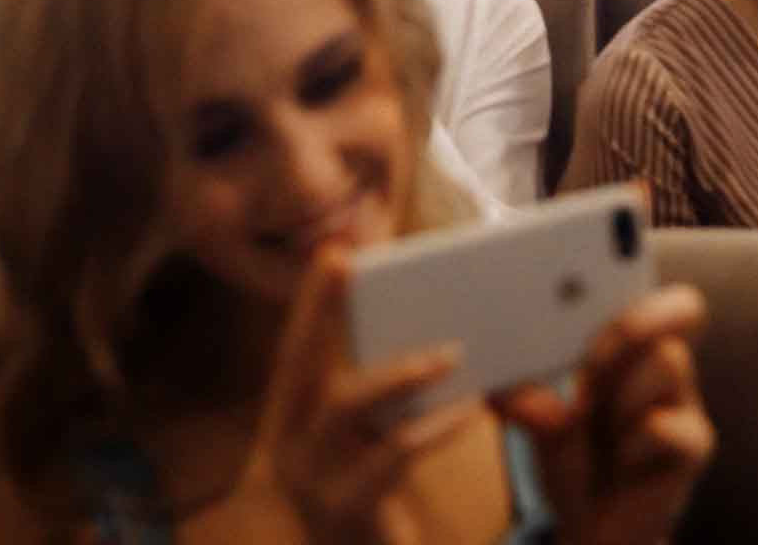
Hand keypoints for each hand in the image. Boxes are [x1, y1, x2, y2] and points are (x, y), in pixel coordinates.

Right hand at [254, 246, 487, 544]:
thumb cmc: (373, 502)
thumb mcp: (366, 444)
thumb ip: (380, 399)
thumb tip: (427, 332)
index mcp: (290, 422)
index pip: (293, 350)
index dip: (310, 302)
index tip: (330, 250)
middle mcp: (286, 445)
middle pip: (298, 362)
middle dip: (320, 306)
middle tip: (346, 258)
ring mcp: (309, 478)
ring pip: (346, 404)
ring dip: (399, 370)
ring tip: (449, 354)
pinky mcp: (346, 507)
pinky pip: (393, 452)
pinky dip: (435, 424)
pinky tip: (470, 408)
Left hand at [496, 286, 715, 544]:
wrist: (596, 531)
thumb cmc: (574, 458)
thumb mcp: (540, 423)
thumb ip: (526, 401)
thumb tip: (502, 388)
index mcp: (633, 345)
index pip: (654, 287)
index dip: (641, 268)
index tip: (597, 269)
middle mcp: (665, 365)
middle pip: (681, 307)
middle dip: (630, 323)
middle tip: (590, 357)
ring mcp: (684, 403)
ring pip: (669, 359)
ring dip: (620, 391)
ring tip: (593, 421)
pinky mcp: (693, 446)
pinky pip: (666, 425)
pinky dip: (631, 441)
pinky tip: (619, 460)